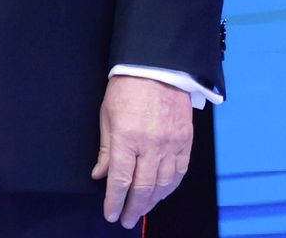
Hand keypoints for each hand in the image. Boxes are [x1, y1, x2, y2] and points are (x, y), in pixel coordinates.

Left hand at [91, 75, 192, 228]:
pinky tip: (162, 193)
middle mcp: (151, 145)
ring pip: (164, 184)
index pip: (120, 180)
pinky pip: (180, 171)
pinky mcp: (185, 140)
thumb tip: (100, 175)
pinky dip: (171, 186)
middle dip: (134, 208)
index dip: (114, 202)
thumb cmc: (127, 87)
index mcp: (127, 138)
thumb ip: (106, 149)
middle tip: (127, 220)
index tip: (111, 215)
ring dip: (152, 201)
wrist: (157, 66)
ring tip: (143, 209)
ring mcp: (171, 143)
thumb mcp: (107, 116)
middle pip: (143, 187)